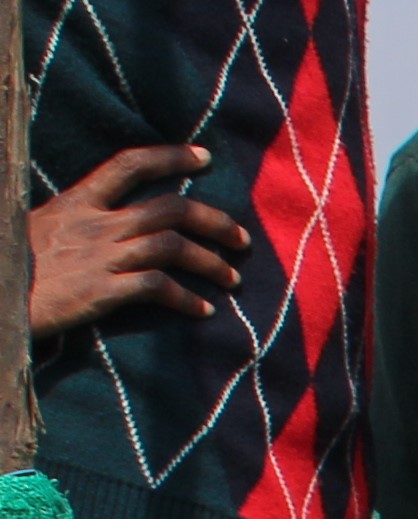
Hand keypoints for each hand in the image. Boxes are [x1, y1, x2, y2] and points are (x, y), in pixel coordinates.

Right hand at [29, 148, 244, 340]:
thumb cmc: (12, 263)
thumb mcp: (38, 226)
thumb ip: (77, 221)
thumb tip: (114, 224)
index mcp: (75, 201)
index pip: (128, 165)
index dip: (170, 156)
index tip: (204, 157)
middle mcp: (93, 224)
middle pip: (169, 209)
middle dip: (215, 221)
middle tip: (242, 239)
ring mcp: (98, 257)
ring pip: (172, 247)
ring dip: (211, 263)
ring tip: (232, 279)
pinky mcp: (100, 292)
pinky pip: (157, 288)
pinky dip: (187, 300)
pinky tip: (204, 311)